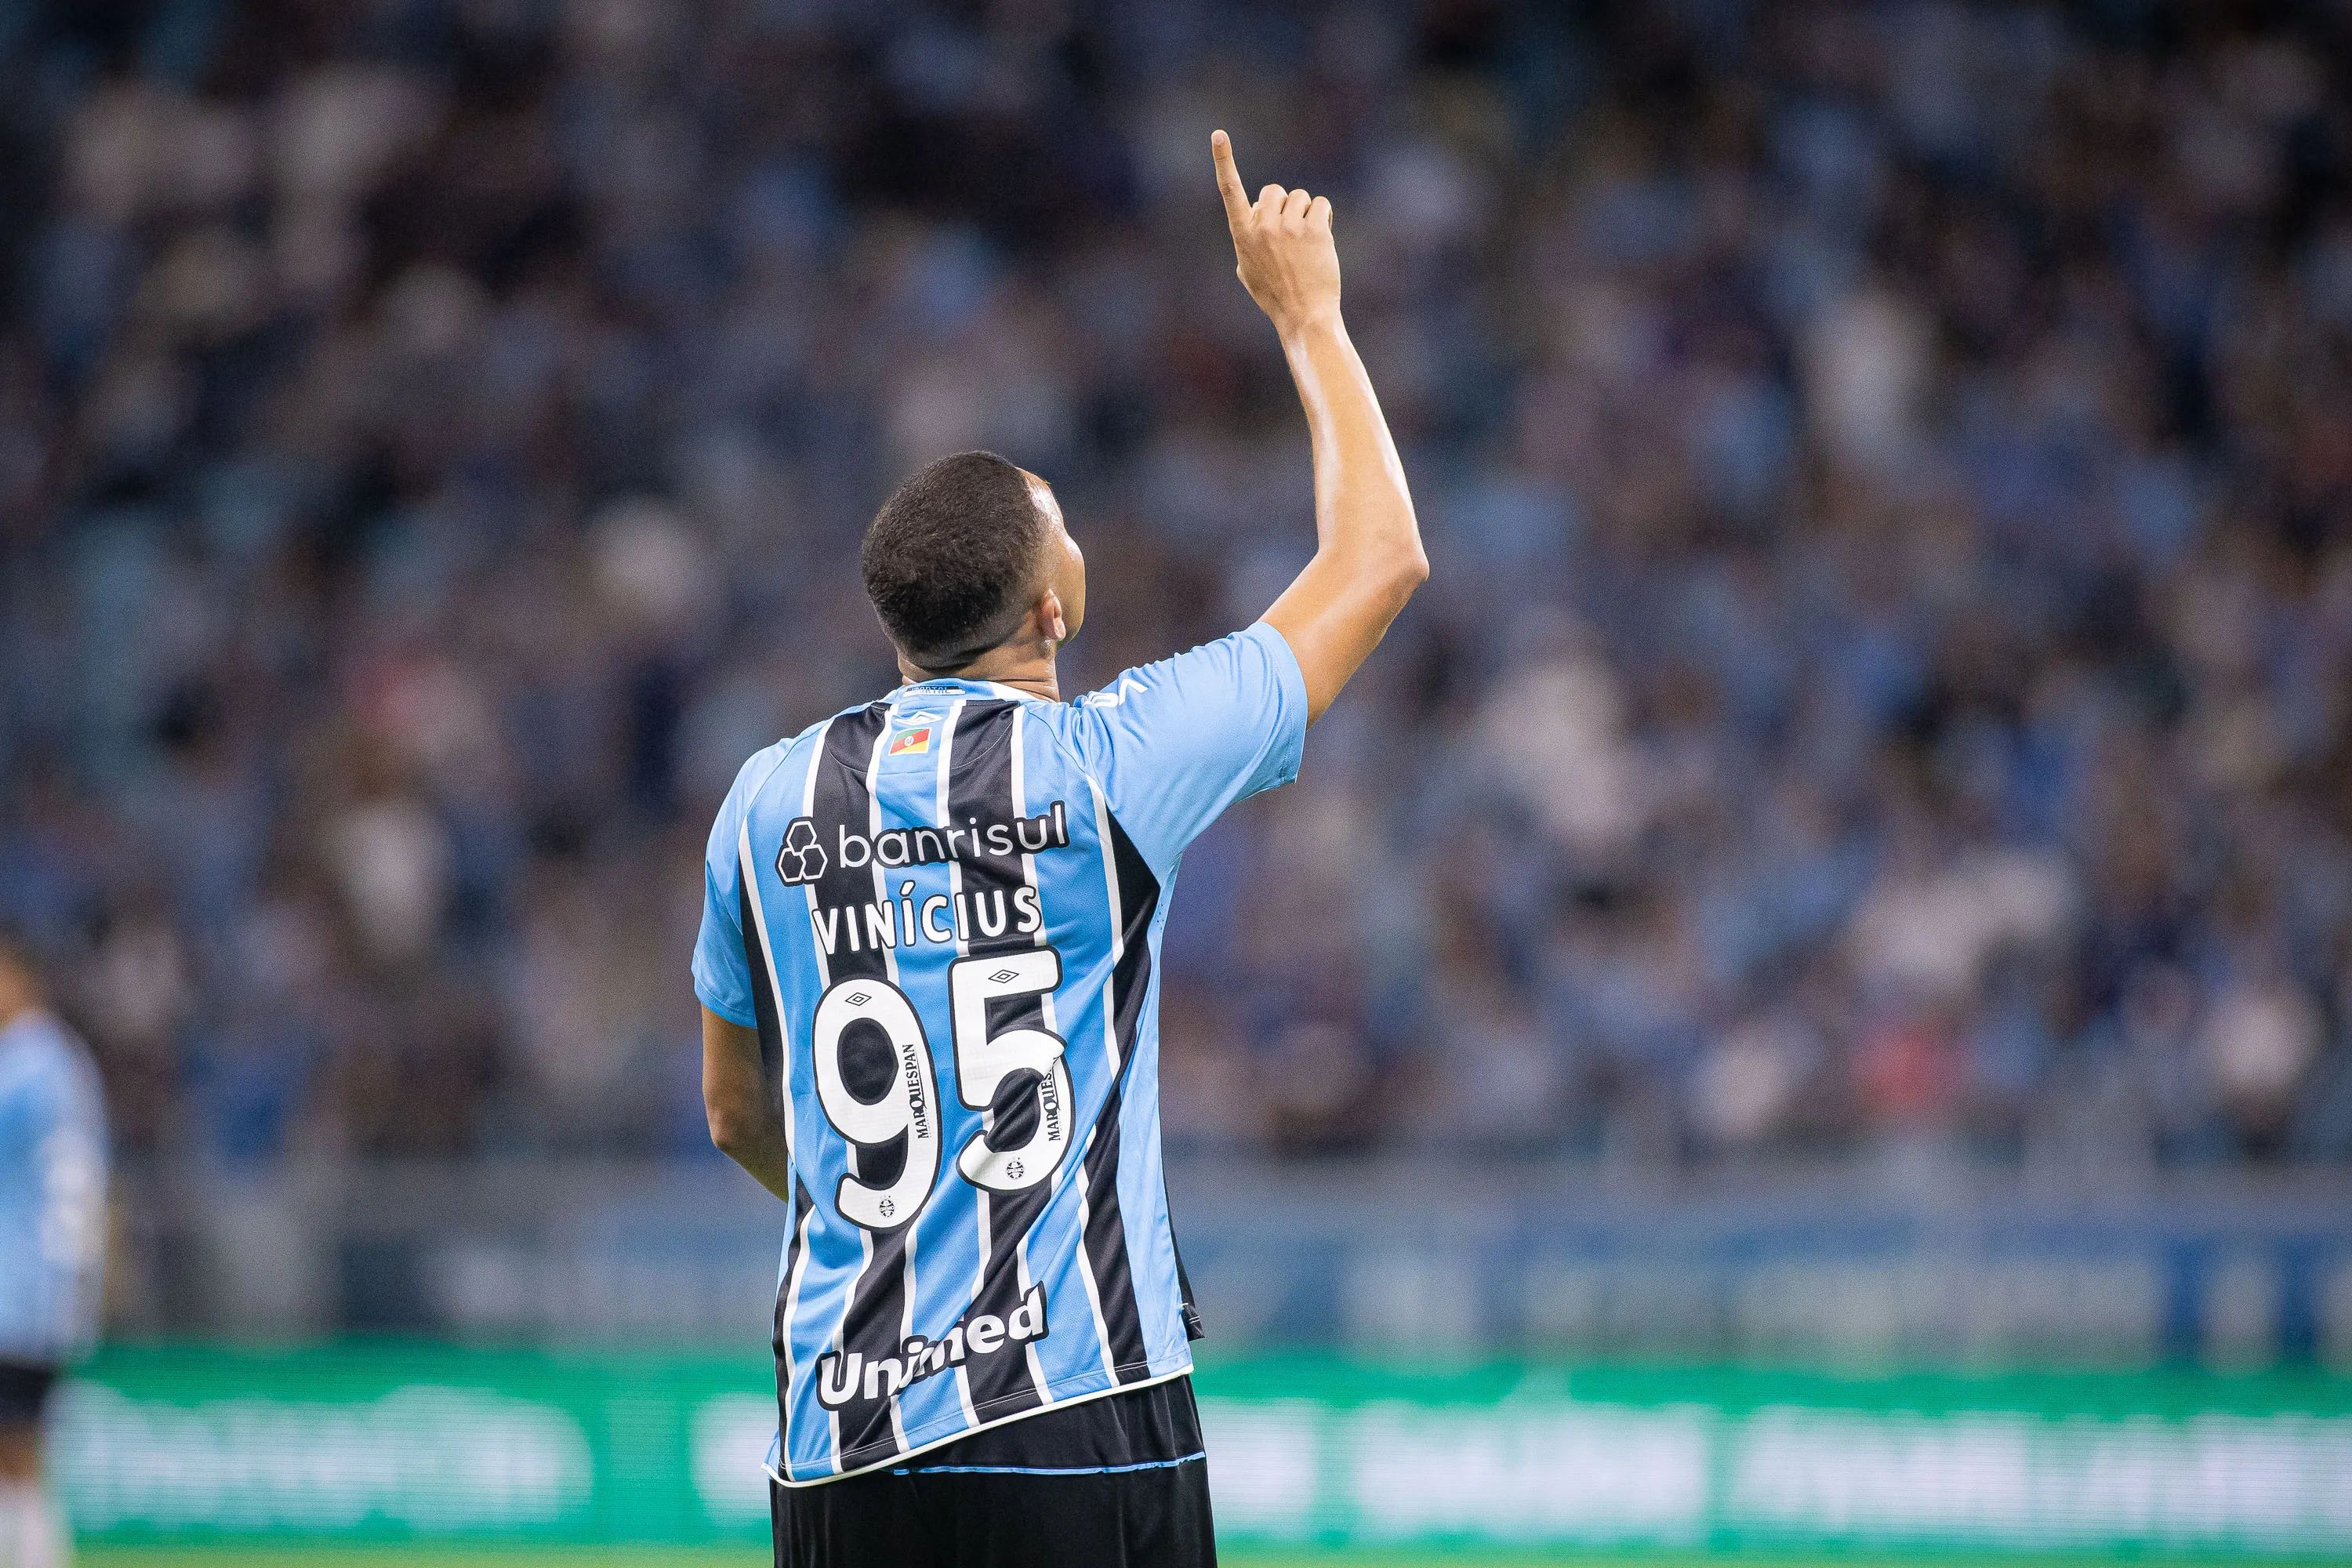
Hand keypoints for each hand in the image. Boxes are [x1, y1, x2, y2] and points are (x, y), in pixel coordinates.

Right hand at [1213, 130, 1339, 336]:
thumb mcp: (1249, 271)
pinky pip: (1320, 204)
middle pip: (1274, 191)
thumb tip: (1254, 216)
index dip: (1223, 160)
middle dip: (1284, 205)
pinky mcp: (1313, 230)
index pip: (1230, 190)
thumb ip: (1247, 240)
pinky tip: (1321, 240)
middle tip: (1290, 234)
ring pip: (1299, 196)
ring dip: (1306, 213)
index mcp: (1242, 234)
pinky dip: (1323, 218)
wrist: (1304, 317)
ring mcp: (1288, 227)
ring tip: (1307, 242)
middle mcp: (1262, 226)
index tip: (1218, 134)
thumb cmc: (1276, 297)